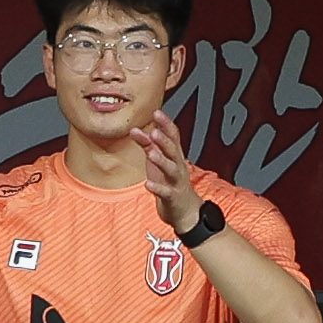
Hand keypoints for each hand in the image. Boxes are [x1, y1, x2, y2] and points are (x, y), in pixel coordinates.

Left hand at [135, 106, 204, 220]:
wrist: (186, 210)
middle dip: (165, 141)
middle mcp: (178, 166)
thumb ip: (148, 145)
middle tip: (155, 131)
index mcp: (175, 155)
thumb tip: (136, 130)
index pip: (173, 136)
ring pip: (171, 169)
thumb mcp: (159, 161)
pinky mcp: (172, 197)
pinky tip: (148, 184)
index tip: (157, 112)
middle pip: (173, 150)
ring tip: (151, 154)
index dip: (166, 124)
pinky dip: (157, 188)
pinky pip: (165, 192)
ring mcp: (176, 182)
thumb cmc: (171, 182)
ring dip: (162, 161)